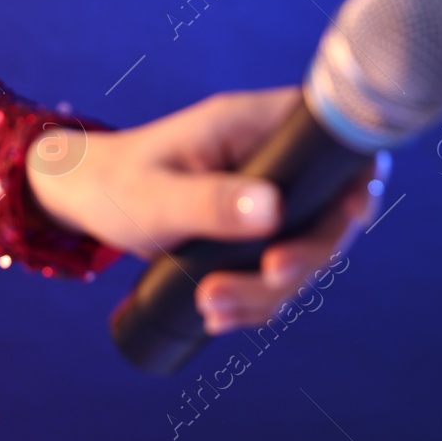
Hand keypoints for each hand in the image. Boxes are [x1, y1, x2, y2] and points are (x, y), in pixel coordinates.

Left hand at [26, 86, 388, 334]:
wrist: (85, 198)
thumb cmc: (114, 182)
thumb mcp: (156, 196)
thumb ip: (211, 203)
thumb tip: (273, 209)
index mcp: (251, 126)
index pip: (329, 140)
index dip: (357, 176)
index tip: (350, 215)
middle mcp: (268, 159)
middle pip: (329, 211)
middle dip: (305, 257)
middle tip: (269, 277)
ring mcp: (264, 197)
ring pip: (303, 252)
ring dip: (269, 291)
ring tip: (211, 307)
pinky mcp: (252, 232)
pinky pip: (276, 272)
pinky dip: (253, 300)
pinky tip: (215, 314)